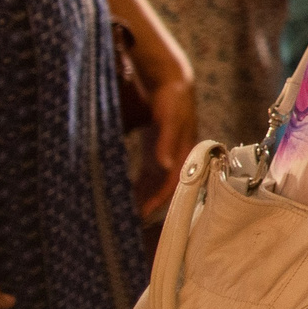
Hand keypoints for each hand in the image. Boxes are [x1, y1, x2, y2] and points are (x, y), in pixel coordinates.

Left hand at [133, 77, 198, 222]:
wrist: (173, 85)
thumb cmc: (173, 100)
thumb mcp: (170, 119)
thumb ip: (166, 142)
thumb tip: (165, 165)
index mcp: (183, 154)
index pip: (170, 185)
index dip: (156, 201)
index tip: (141, 216)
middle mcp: (176, 160)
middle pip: (162, 190)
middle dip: (148, 206)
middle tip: (129, 224)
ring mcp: (166, 158)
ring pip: (154, 186)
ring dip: (142, 200)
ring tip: (124, 215)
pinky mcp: (156, 154)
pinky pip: (147, 178)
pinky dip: (137, 189)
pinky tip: (124, 197)